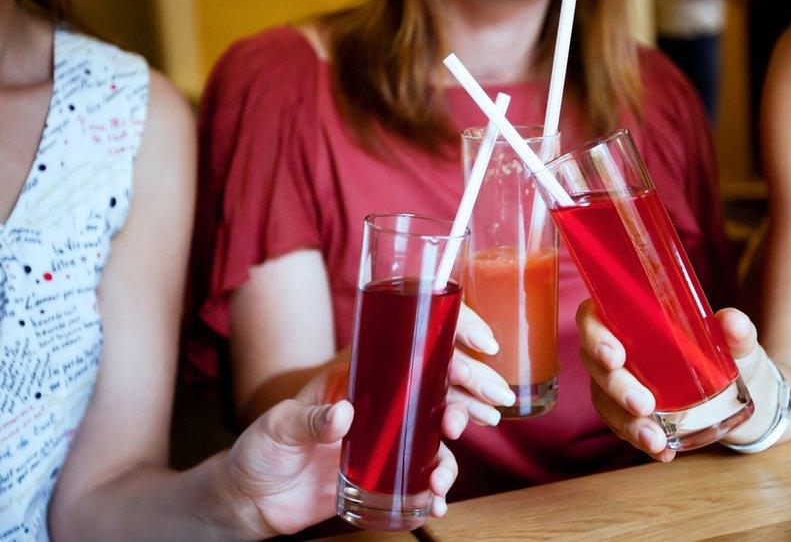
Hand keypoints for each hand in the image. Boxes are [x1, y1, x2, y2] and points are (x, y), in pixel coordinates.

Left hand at [215, 305, 509, 536]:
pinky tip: (435, 500)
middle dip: (473, 387)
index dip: (452, 335)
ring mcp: (388, 435)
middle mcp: (382, 399)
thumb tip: (345, 415)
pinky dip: (438, 486)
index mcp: (359, 372)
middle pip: (439, 381)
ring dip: (459, 434)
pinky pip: (425, 473)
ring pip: (440, 425)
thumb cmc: (260, 450)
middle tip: (493, 402)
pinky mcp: (387, 470)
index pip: (411, 341)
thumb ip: (310, 419)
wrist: (251, 500)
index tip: (481, 343)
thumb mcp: (278, 427)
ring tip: (455, 450)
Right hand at [576, 300, 766, 460]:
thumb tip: (732, 322)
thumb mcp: (739, 343)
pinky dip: (639, 440)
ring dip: (625, 422)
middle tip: (643, 405)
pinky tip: (663, 451)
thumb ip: (737, 332)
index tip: (615, 357)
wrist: (743, 394)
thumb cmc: (731, 356)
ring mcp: (618, 381)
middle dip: (616, 387)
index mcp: (632, 317)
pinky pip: (621, 426)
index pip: (593, 318)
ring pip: (603, 400)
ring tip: (655, 440)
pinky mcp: (627, 411)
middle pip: (595, 363)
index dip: (595, 336)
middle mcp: (618, 346)